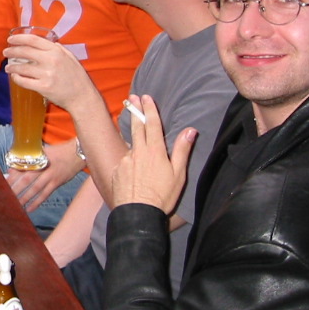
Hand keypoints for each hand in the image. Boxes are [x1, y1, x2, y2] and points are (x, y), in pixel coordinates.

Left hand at [4, 32, 98, 112]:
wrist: (82, 96)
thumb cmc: (76, 76)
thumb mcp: (70, 57)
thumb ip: (57, 48)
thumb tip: (44, 42)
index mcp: (56, 51)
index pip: (33, 40)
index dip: (19, 38)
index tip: (10, 39)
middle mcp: (50, 60)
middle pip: (24, 52)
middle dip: (11, 51)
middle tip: (5, 52)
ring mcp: (46, 74)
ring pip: (21, 68)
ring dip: (11, 67)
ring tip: (8, 67)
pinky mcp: (43, 87)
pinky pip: (24, 82)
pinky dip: (17, 79)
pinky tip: (15, 77)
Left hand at [6, 140, 83, 211]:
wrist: (77, 153)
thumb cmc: (57, 152)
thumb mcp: (42, 152)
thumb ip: (26, 160)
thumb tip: (11, 169)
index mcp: (37, 158)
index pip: (22, 167)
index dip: (12, 175)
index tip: (2, 182)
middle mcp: (43, 167)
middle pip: (26, 179)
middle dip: (15, 188)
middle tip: (6, 196)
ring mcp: (51, 176)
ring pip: (35, 189)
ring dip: (25, 197)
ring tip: (15, 205)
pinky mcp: (57, 183)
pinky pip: (46, 194)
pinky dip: (37, 202)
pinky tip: (30, 209)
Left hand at [110, 95, 194, 212]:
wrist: (138, 213)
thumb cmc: (162, 196)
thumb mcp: (178, 174)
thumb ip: (183, 150)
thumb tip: (191, 130)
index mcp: (155, 151)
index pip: (152, 124)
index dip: (149, 109)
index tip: (146, 97)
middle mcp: (138, 152)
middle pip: (137, 127)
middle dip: (135, 110)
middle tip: (132, 98)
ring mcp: (125, 160)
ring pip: (131, 146)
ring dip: (134, 141)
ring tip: (141, 155)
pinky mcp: (117, 170)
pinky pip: (125, 162)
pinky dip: (130, 164)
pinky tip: (135, 175)